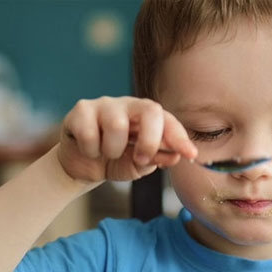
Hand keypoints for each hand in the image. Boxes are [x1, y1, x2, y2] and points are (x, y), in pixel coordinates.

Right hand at [58, 96, 197, 182]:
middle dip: (150, 140)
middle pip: (149, 110)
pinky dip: (91, 151)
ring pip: (117, 125)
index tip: (191, 154)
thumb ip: (156, 159)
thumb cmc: (113, 161)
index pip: (168, 121)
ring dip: (112, 150)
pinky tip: (89, 149)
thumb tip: (176, 155)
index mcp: (146, 117)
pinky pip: (90, 134)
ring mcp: (104, 105)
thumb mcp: (137, 165)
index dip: (180, 137)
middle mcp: (128, 106)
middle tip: (140, 160)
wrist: (80, 166)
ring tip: (106, 153)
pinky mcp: (81, 110)